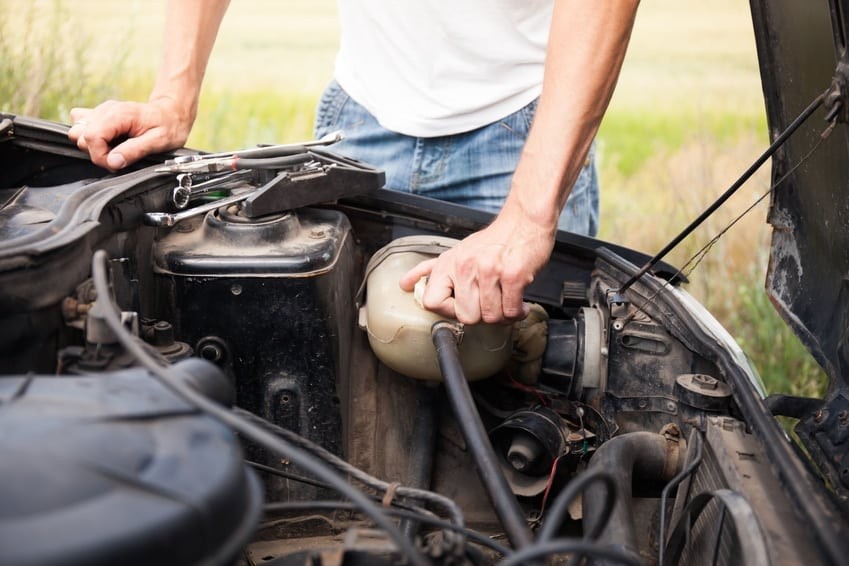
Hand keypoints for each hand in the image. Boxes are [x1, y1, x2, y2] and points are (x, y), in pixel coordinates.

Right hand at [68, 97, 193, 170]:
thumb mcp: (158, 142)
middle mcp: (106, 110)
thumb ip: (134, 151)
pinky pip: (81, 125)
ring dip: (92, 145)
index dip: (100, 155)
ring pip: (78, 130)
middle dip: (97, 152)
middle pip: (81, 135)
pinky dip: (91, 137)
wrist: (171, 113)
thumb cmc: (168, 126)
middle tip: (119, 157)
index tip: (116, 163)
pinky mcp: (100, 115)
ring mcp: (101, 111)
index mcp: (119, 115)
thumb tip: (113, 162)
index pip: (91, 137)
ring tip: (114, 149)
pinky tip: (108, 142)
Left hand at [399, 212, 554, 324]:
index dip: (448, 310)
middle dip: (481, 315)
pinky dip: (517, 312)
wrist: (524, 221)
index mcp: (447, 263)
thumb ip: (430, 270)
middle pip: (466, 316)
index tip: (461, 306)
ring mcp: (489, 271)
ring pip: (491, 317)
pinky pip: (510, 311)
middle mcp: (465, 267)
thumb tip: (405, 284)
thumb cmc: (492, 240)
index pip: (432, 303)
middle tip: (490, 303)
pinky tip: (519, 303)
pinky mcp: (512, 275)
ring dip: (502, 315)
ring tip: (506, 301)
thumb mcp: (455, 252)